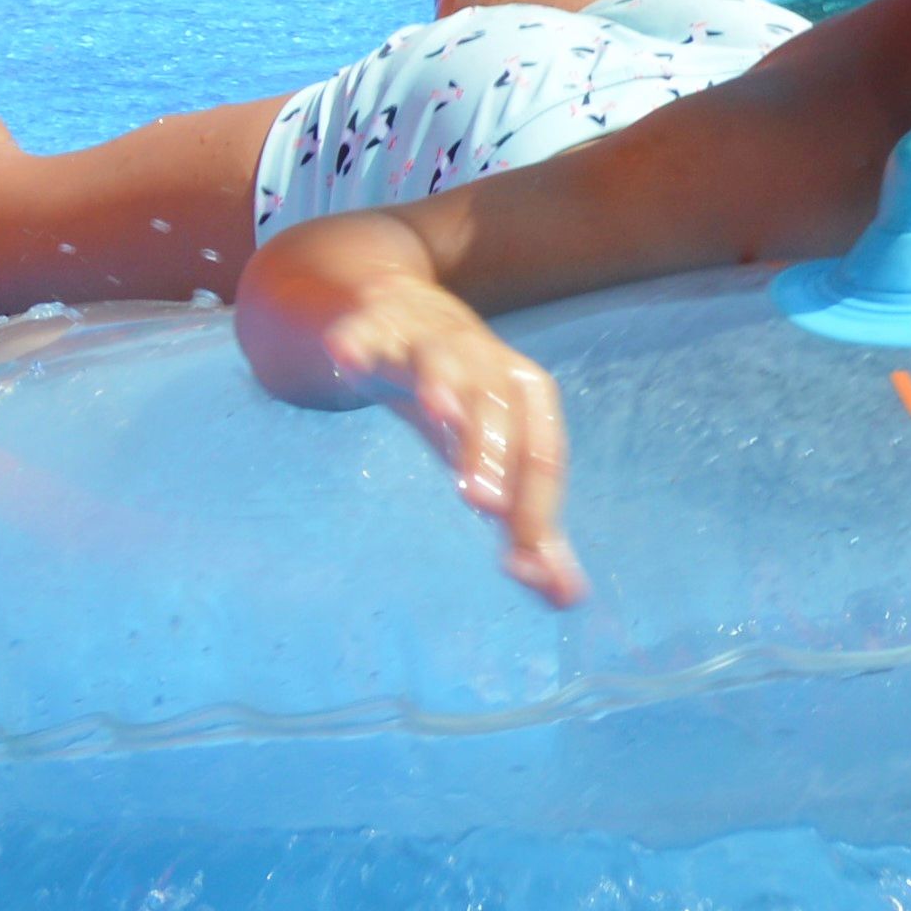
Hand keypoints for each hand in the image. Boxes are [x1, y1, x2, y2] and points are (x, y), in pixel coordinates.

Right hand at [323, 287, 584, 601]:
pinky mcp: (371, 325)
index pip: (541, 450)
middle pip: (497, 401)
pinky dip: (358, 341)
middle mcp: (483, 359)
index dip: (535, 505)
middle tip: (483, 504)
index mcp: (523, 393)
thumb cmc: (459, 400)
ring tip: (440, 414)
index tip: (523, 567)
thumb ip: (527, 527)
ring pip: (441, 358)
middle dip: (491, 447)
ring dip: (443, 384)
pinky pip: (364, 331)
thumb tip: (564, 596)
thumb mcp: (493, 459)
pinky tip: (346, 357)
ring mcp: (425, 337)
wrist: (396, 314)